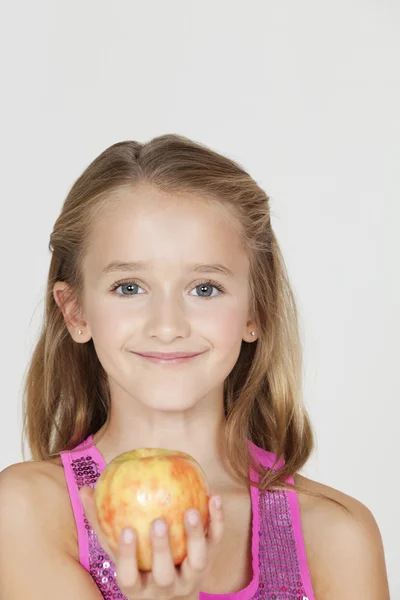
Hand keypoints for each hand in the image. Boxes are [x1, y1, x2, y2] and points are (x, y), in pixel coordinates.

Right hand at [79, 485, 223, 598]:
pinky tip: (213, 497)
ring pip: (196, 563)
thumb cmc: (138, 563)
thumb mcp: (118, 551)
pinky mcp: (209, 565)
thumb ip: (101, 522)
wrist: (173, 594)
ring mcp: (189, 579)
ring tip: (191, 510)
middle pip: (163, 574)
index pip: (129, 578)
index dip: (128, 556)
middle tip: (158, 521)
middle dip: (162, 549)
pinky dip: (217, 522)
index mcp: (138, 588)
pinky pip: (216, 543)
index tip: (127, 529)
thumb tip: (85, 489)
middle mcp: (164, 588)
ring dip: (195, 536)